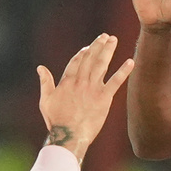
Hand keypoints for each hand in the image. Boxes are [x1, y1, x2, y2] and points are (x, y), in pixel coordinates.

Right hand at [36, 33, 134, 162]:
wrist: (69, 135)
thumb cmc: (56, 121)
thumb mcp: (46, 100)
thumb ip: (45, 82)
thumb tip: (40, 67)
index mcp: (67, 81)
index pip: (76, 62)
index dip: (83, 53)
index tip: (88, 46)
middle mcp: (81, 81)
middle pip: (90, 59)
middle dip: (97, 46)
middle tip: (105, 36)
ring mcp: (93, 88)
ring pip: (101, 64)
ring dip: (108, 51)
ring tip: (113, 40)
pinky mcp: (104, 98)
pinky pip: (116, 82)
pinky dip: (123, 71)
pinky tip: (130, 62)